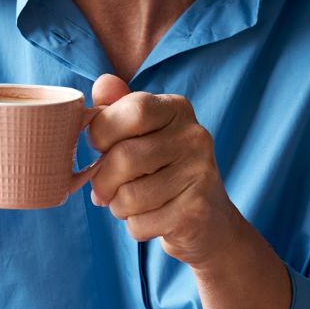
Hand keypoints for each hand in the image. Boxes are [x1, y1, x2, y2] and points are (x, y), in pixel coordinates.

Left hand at [85, 74, 249, 266]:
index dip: (102, 133)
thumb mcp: (142, 134)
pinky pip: (140, 223)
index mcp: (177, 109)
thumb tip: (103, 82)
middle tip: (104, 190)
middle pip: (124, 157)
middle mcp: (195, 136)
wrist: (209, 222)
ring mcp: (200, 174)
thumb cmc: (162, 171)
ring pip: (129, 196)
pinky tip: (152, 219)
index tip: (100, 147)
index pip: (131, 110)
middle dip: (102, 181)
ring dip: (118, 206)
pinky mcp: (196, 212)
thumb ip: (118, 108)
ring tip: (130, 204)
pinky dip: (135, 226)